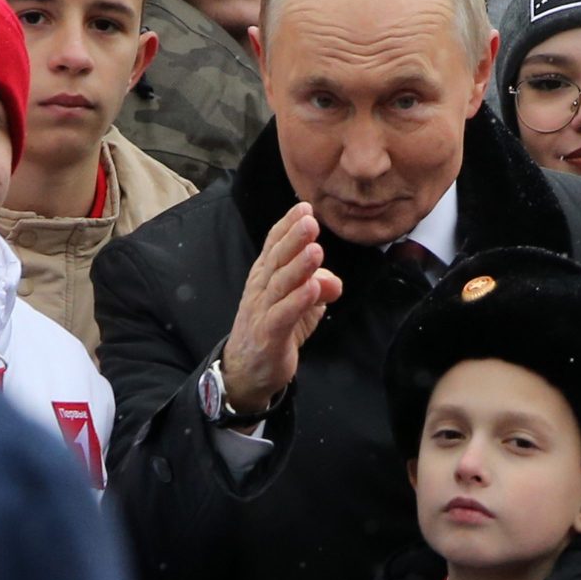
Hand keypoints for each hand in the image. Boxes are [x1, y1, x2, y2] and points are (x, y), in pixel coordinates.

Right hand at [221, 202, 342, 413]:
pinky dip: (298, 301)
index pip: (274, 246)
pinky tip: (312, 288)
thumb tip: (332, 281)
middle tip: (310, 220)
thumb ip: (318, 288)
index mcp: (265, 276)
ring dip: (298, 266)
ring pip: (280, 285)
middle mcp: (260, 289)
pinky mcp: (269, 335)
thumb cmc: (274, 330)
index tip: (305, 207)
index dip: (287, 226)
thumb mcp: (301, 306)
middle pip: (277, 260)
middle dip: (294, 238)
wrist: (247, 372)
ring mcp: (262, 312)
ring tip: (316, 249)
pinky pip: (283, 315)